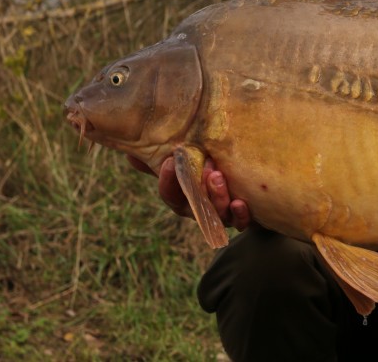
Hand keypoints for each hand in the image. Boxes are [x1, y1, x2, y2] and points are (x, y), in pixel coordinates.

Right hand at [127, 155, 251, 230]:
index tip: (169, 161)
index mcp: (183, 195)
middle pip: (196, 206)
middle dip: (199, 188)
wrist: (244, 170)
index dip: (167, 181)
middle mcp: (201, 208)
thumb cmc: (206, 162)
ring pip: (217, 215)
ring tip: (218, 177)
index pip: (170, 194)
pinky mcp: (242, 215)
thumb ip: (161, 155)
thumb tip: (133, 154)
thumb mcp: (184, 156)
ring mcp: (221, 215)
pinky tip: (240, 203)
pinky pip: (240, 221)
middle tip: (207, 167)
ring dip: (218, 198)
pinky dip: (241, 215)